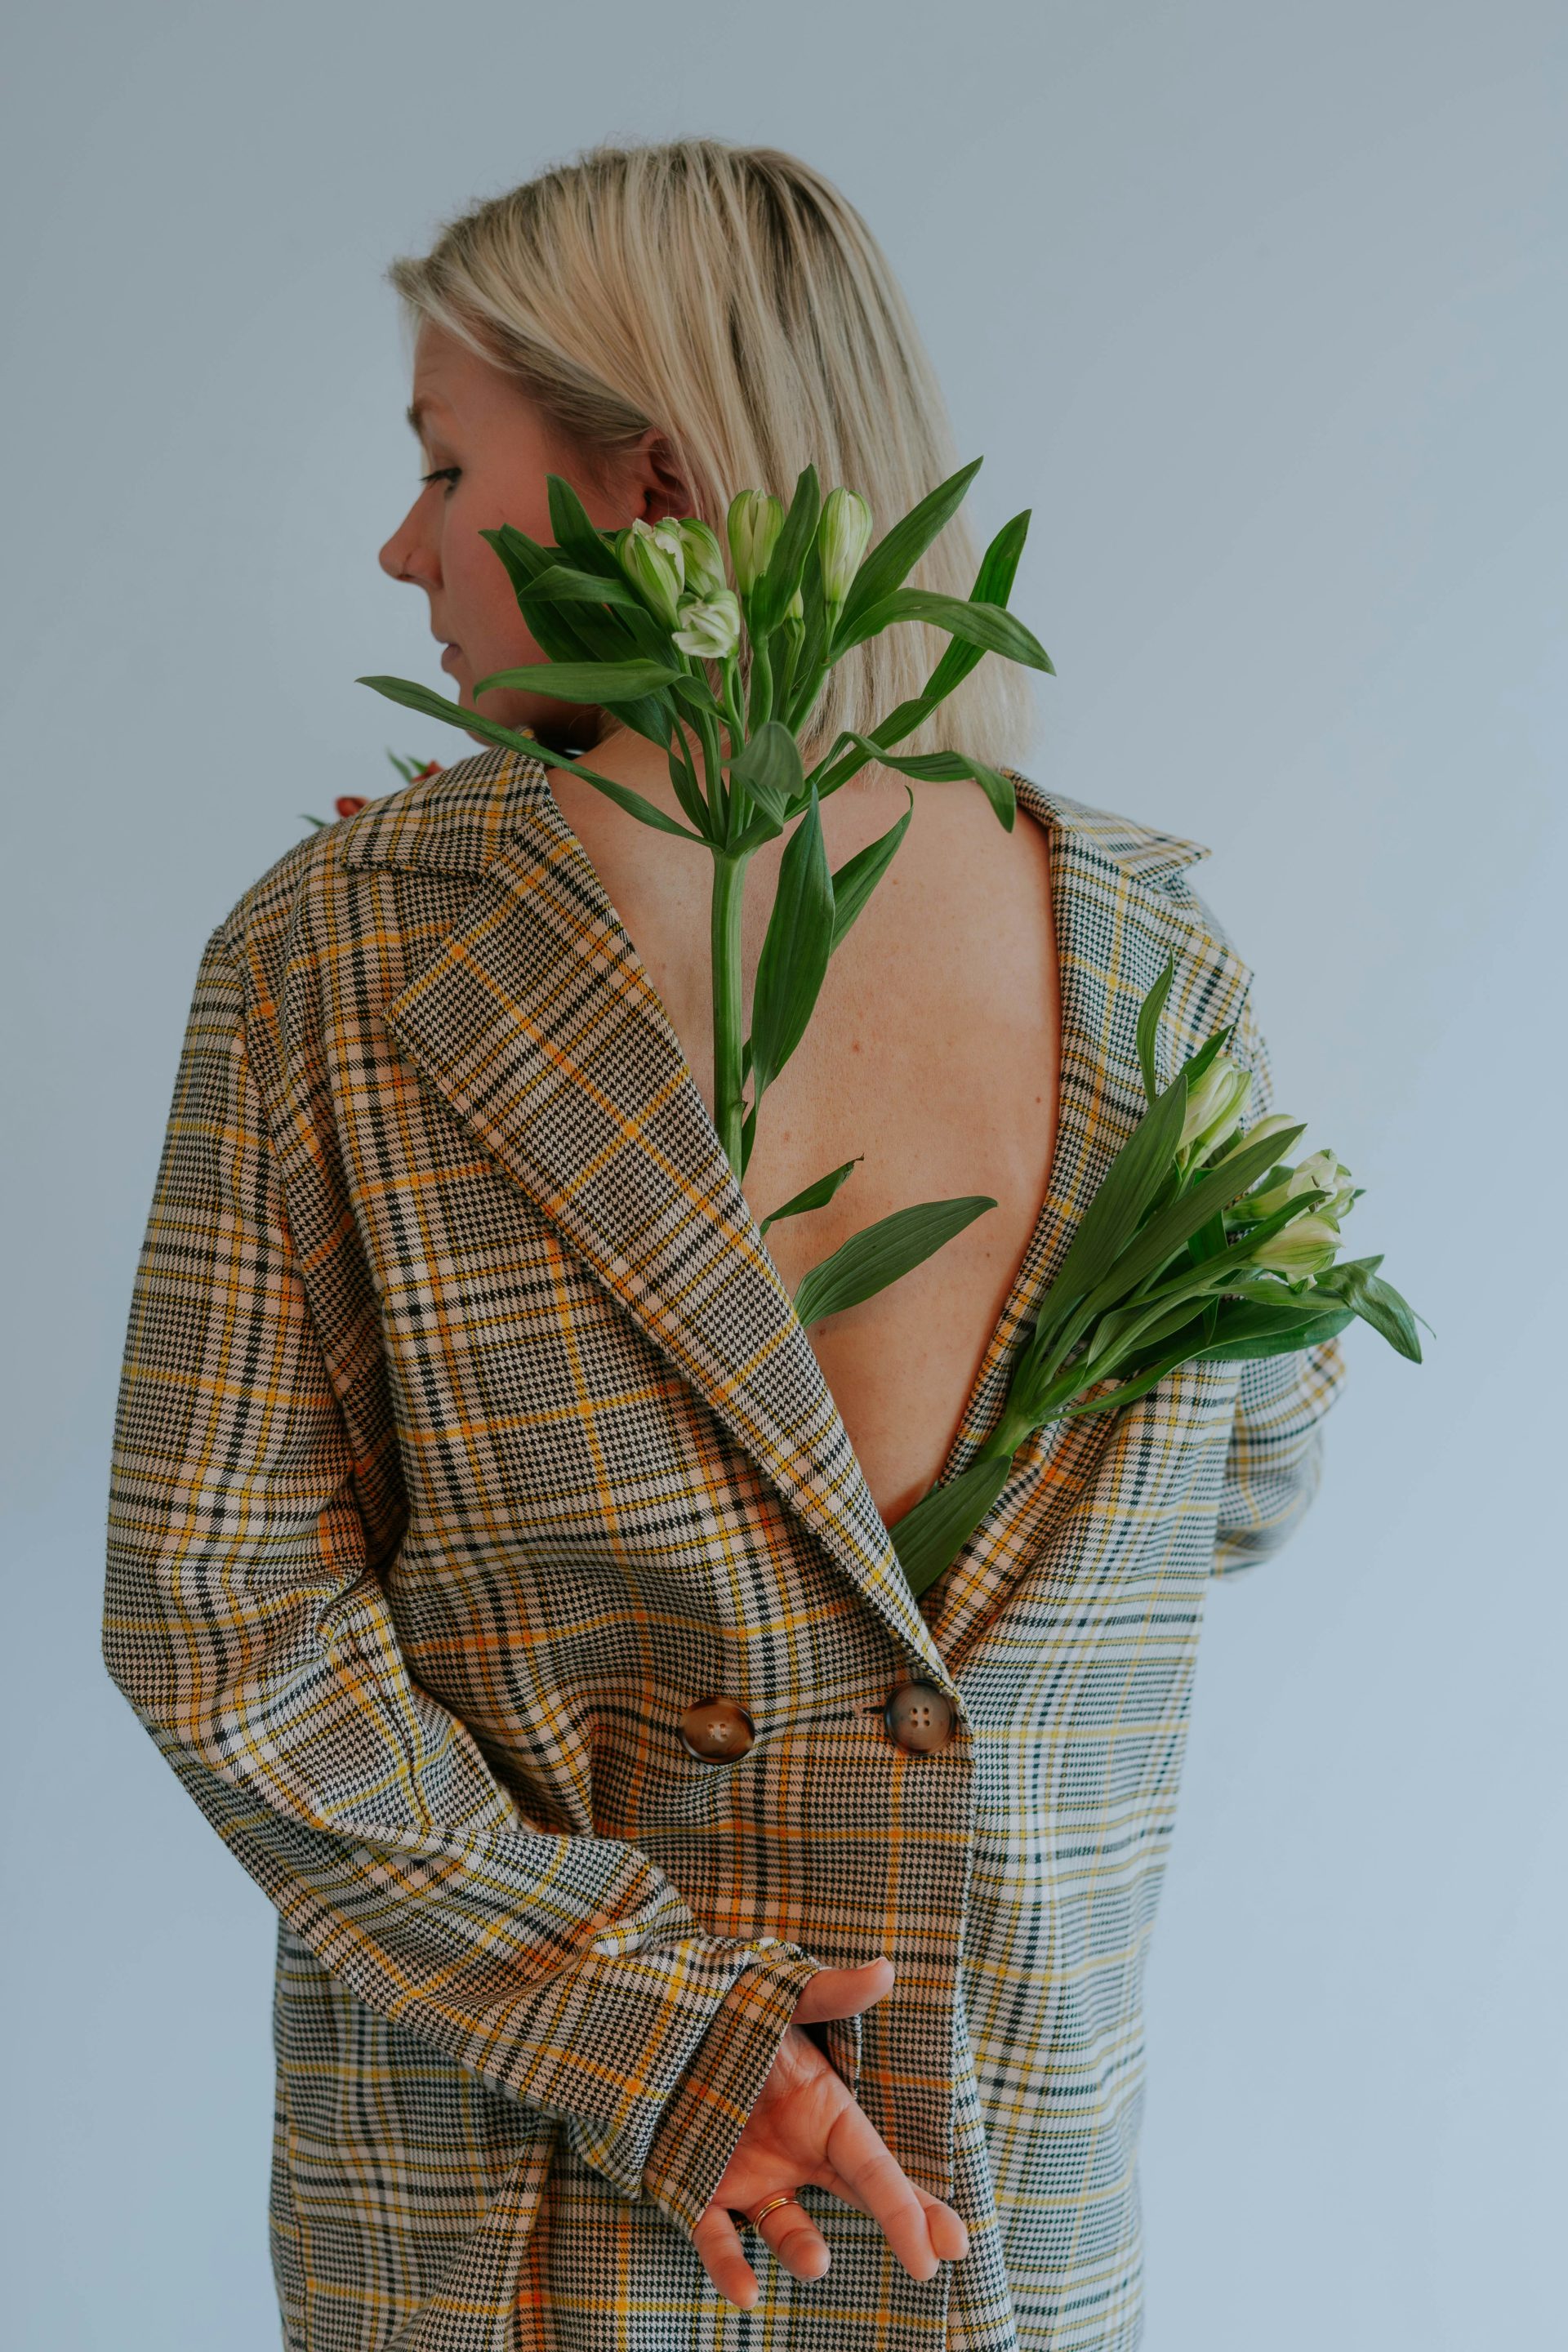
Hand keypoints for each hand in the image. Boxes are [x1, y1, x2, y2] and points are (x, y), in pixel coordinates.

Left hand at [691, 1957, 968, 2308]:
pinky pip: (718, 2239)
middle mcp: (796, 2151)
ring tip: (818, 2263)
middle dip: (901, 2230)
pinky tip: (745, 2292)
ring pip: (788, 2228)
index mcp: (823, 2109)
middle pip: (858, 2199)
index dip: (915, 2203)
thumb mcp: (778, 2000)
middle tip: (931, 2267)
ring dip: (803, 2250)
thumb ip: (828, 1993)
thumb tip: (886, 1969)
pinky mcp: (700, 2193)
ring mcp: (751, 2177)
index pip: (878, 2165)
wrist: (657, 2026)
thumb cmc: (727, 2010)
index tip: (952, 2241)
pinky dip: (730, 2267)